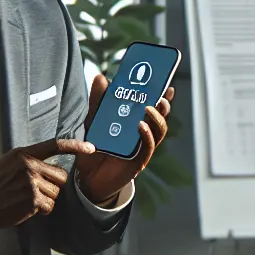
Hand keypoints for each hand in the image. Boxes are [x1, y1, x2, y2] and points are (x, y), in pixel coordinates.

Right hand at [0, 139, 93, 236]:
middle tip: (35, 191)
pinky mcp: (33, 199)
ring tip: (27, 200)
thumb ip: (28, 160)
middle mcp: (29, 165)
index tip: (91, 148)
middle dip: (53, 185)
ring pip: (57, 193)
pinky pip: (50, 206)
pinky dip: (42, 210)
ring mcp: (31, 182)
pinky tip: (27, 208)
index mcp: (23, 154)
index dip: (75, 146)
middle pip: (61, 175)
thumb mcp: (8, 163)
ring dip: (46, 200)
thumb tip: (49, 163)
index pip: (55, 145)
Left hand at [76, 77, 175, 204]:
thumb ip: (98, 100)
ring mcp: (142, 149)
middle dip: (163, 106)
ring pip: (159, 132)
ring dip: (156, 118)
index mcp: (136, 124)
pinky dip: (146, 135)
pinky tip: (141, 126)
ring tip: (148, 108)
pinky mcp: (138, 162)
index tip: (168, 84)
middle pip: (161, 118)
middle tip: (160, 95)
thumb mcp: (94, 120)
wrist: (86, 177)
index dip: (163, 96)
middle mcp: (143, 136)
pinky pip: (147, 148)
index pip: (154, 108)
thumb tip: (101, 76)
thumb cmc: (94, 147)